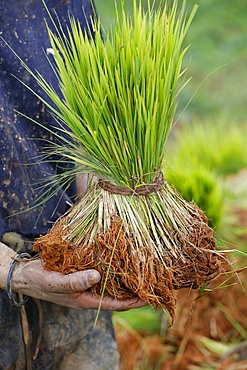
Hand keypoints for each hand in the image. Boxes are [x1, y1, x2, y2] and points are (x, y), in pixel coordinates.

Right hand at [12, 258, 146, 309]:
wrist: (27, 274)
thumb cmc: (41, 281)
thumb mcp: (57, 282)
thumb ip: (76, 281)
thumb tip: (98, 276)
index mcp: (87, 300)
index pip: (117, 304)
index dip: (135, 301)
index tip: (152, 297)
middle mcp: (91, 292)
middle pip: (118, 294)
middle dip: (135, 290)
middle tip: (153, 282)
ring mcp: (88, 282)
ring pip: (113, 283)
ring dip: (126, 278)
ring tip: (143, 270)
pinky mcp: (84, 272)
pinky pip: (104, 272)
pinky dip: (114, 268)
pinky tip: (121, 259)